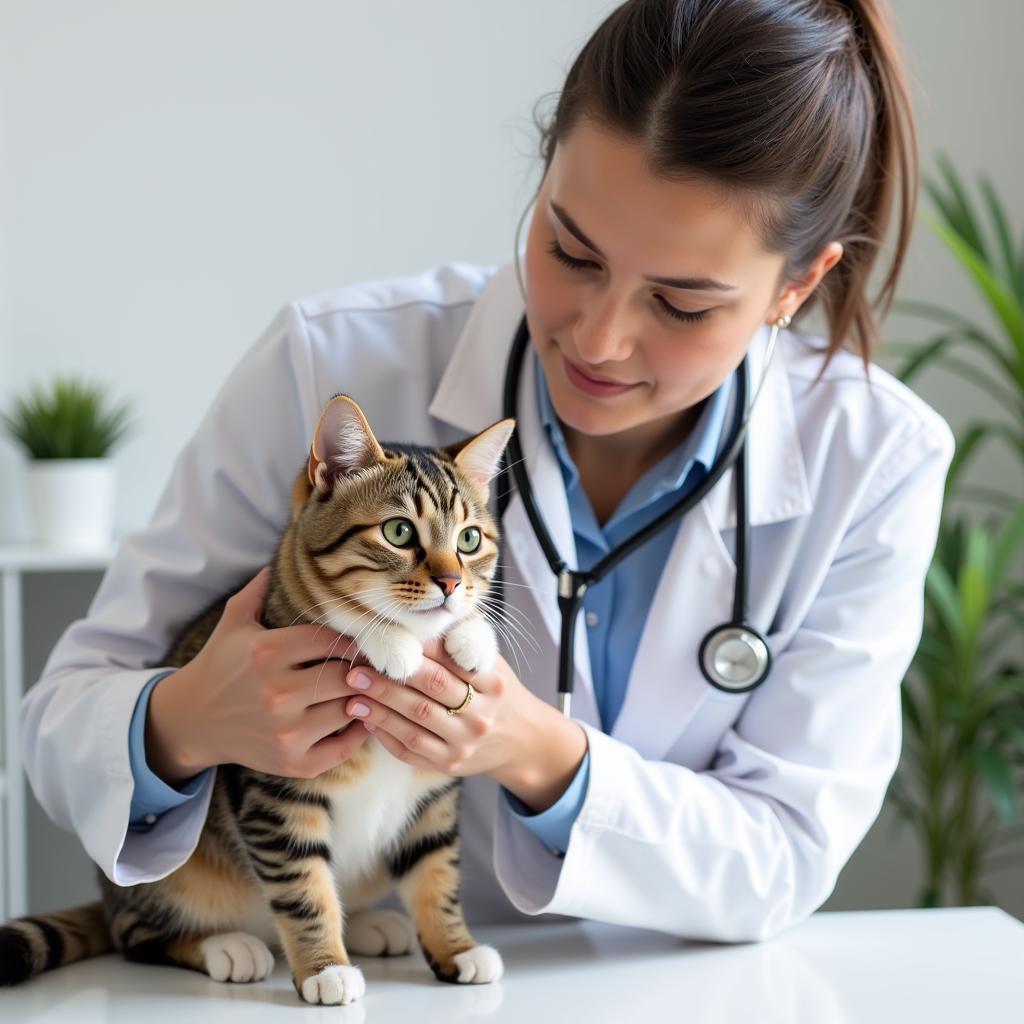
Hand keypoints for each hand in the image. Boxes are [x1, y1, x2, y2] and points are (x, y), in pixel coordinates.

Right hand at [147, 566, 371, 782]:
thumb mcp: (234, 622)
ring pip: (350, 709)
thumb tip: (283, 556)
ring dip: (362, 698)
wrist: (188, 720)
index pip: (332, 639)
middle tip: (376, 663)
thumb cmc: (219, 664)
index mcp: (267, 652)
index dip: (354, 638)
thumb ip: (260, 589)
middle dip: (363, 669)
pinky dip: (357, 733)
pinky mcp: (292, 762)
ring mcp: (286, 731)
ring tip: (369, 687)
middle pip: (347, 675)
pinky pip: (343, 748)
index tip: (365, 638)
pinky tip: (357, 718)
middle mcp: (277, 692)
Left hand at [342, 635, 587, 810]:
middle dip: (390, 677)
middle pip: (430, 690)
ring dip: (380, 706)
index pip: (450, 661)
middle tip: (358, 666)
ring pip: (416, 721)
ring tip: (353, 692)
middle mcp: (482, 714)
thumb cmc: (496, 692)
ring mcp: (466, 743)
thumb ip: (461, 643)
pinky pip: (411, 749)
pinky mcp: (450, 765)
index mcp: (493, 682)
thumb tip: (416, 621)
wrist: (522, 741)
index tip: (386, 638)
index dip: (415, 649)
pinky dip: (386, 734)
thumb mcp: (491, 663)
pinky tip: (367, 718)